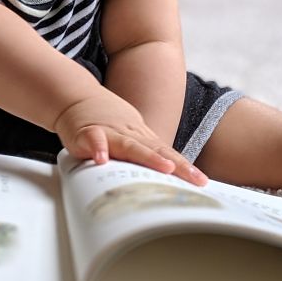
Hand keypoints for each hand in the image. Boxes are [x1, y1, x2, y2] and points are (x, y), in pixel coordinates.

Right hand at [54, 90, 207, 186]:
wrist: (78, 98)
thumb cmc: (108, 124)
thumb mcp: (131, 138)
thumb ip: (145, 155)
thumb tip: (165, 182)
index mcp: (142, 139)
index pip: (167, 154)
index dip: (185, 168)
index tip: (203, 182)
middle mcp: (130, 136)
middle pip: (157, 151)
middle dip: (178, 166)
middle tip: (195, 180)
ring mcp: (110, 134)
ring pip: (131, 146)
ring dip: (149, 157)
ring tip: (165, 168)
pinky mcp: (87, 134)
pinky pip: (94, 140)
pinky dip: (98, 148)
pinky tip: (102, 160)